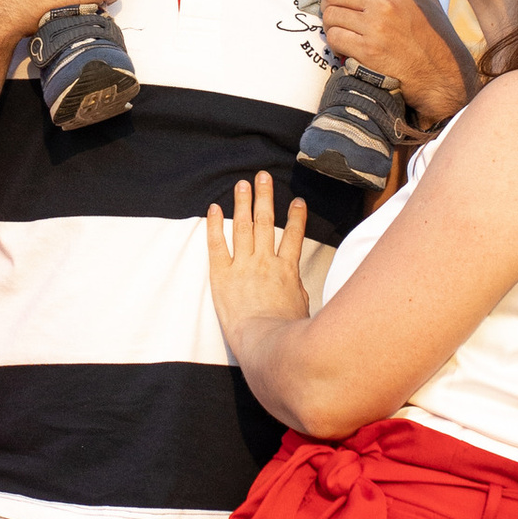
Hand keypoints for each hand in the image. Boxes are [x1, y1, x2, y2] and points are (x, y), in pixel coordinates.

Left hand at [204, 173, 312, 352]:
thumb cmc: (286, 332)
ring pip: (244, 227)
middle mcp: (265, 261)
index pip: (294, 236)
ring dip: (243, 203)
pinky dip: (215, 225)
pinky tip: (215, 208)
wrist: (265, 341)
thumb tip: (295, 284)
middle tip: (262, 177)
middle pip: (266, 222)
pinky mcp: (222, 275)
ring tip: (242, 184)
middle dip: (265, 197)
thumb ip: (297, 290)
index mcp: (287, 270)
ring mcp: (243, 266)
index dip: (297, 217)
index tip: (298, 202)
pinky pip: (217, 244)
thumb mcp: (302, 308)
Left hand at [307, 0, 470, 123]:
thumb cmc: (436, 38)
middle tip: (336, 12)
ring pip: (331, 16)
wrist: (441, 74)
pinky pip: (334, 38)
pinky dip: (335, 43)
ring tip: (343, 31)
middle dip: (329, 3)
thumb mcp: (430, 2)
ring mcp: (375, 27)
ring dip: (331, 25)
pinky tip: (345, 47)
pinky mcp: (367, 50)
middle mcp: (385, 3)